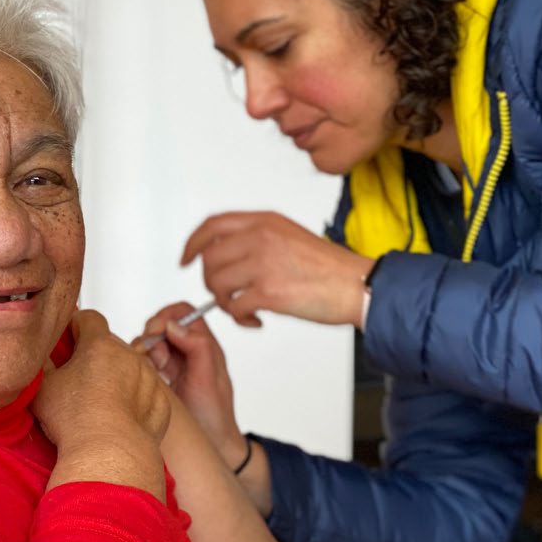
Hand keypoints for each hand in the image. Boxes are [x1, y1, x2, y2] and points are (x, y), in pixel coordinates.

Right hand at [34, 310, 171, 455]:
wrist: (109, 456)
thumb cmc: (75, 421)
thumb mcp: (44, 387)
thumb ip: (43, 363)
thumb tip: (40, 353)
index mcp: (100, 345)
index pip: (89, 318)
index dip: (77, 325)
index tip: (69, 339)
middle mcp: (129, 355)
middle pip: (111, 345)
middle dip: (96, 356)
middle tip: (79, 380)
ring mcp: (149, 378)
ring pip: (131, 368)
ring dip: (118, 377)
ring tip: (100, 404)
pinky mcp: (161, 402)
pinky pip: (146, 393)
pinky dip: (135, 400)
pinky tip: (120, 419)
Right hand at [137, 303, 246, 469]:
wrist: (213, 446)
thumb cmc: (215, 416)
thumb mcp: (209, 380)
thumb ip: (197, 348)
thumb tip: (174, 325)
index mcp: (205, 346)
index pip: (183, 313)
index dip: (167, 316)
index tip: (157, 332)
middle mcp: (189, 351)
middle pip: (163, 325)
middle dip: (153, 336)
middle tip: (154, 357)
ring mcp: (175, 364)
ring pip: (152, 342)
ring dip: (147, 352)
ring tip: (154, 370)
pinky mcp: (162, 378)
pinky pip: (146, 360)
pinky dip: (141, 364)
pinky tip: (148, 377)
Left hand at [180, 211, 374, 327]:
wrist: (356, 285)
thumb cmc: (328, 267)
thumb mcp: (289, 235)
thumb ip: (258, 238)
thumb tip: (228, 255)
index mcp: (264, 221)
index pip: (212, 226)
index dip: (192, 244)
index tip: (185, 260)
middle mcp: (260, 237)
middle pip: (209, 259)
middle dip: (211, 282)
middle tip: (225, 296)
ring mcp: (263, 263)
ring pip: (216, 284)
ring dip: (223, 302)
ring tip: (243, 309)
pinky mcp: (268, 292)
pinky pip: (233, 308)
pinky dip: (240, 319)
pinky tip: (256, 320)